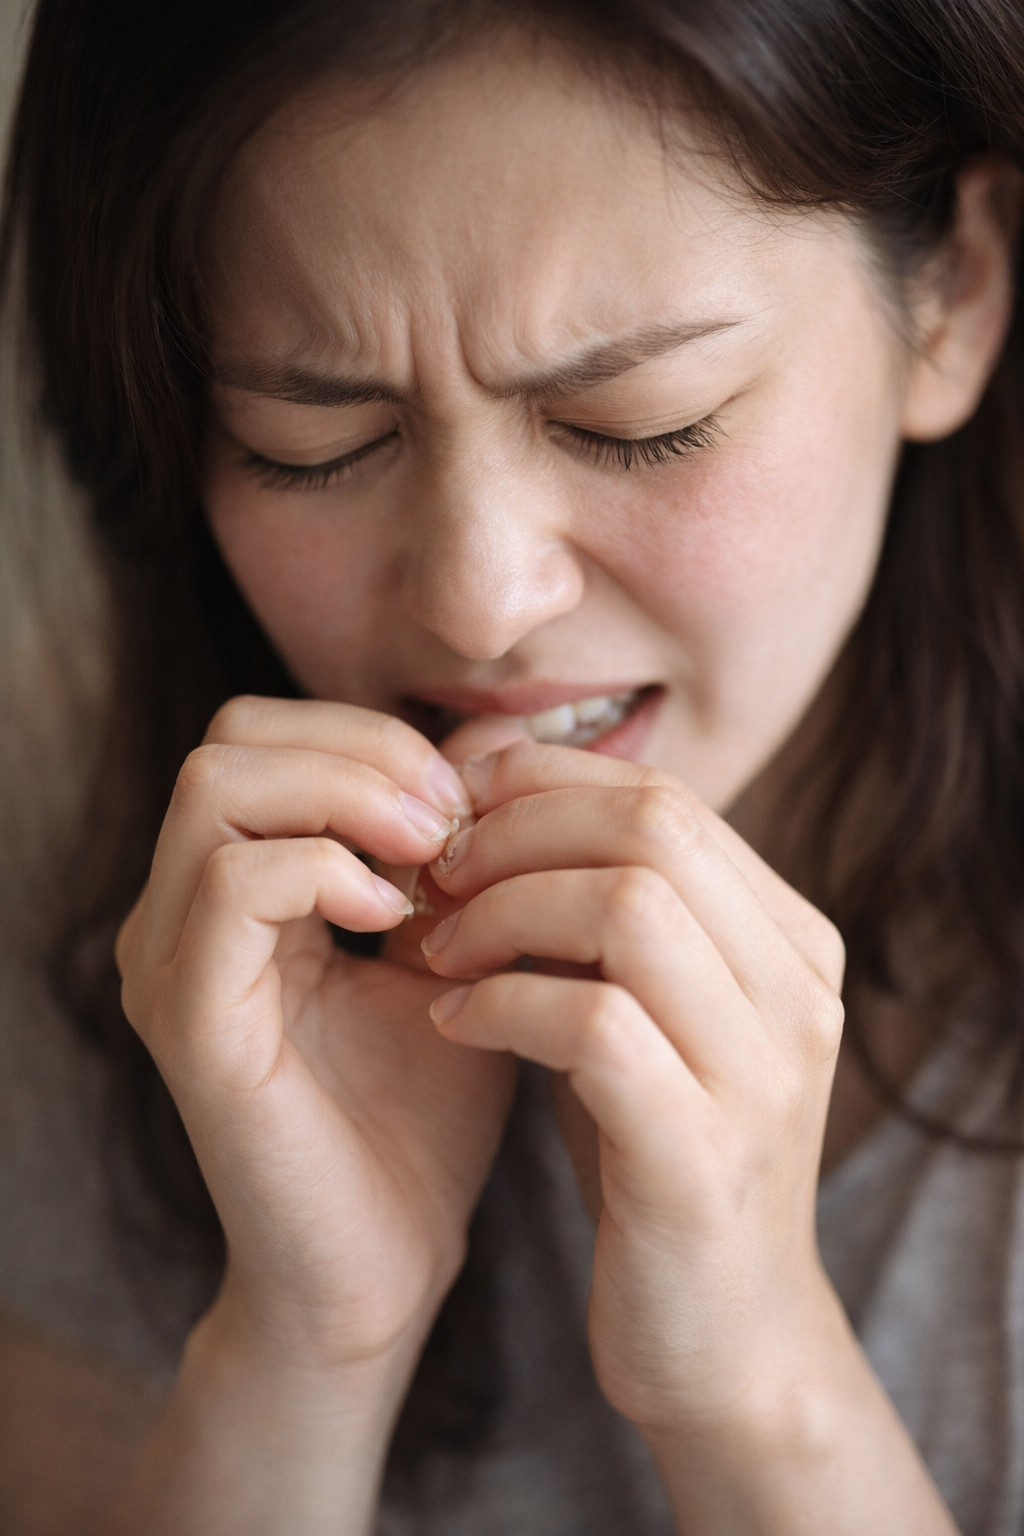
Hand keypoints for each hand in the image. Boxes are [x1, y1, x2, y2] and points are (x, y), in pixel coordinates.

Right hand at [115, 697, 516, 1381]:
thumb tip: (487, 738)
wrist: (391, 1262)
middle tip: (448, 818)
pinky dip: (326, 870)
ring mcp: (171, 964)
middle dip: (358, 751)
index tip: (467, 800)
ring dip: (346, 797)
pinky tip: (398, 917)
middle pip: (230, 738)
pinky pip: (231, 883)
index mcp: (232, 895)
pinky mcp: (191, 1019)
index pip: (266, 736)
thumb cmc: (423, 1115)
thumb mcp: (452, 951)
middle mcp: (179, 917)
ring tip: (430, 856)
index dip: (371, 739)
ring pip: (217, 786)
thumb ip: (454, 848)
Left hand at [421, 741, 845, 1436]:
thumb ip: (598, 920)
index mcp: (792, 941)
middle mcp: (798, 992)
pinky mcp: (702, 1155)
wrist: (723, 1341)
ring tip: (437, 949)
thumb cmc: (658, 1159)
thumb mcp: (644, 1015)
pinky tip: (451, 1021)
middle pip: (655, 828)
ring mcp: (762, 1073)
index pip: (668, 798)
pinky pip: (592, 1025)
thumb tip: (488, 804)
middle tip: (435, 871)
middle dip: (518, 831)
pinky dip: (501, 1004)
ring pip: (628, 908)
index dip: (546, 782)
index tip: (455, 808)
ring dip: (503, 911)